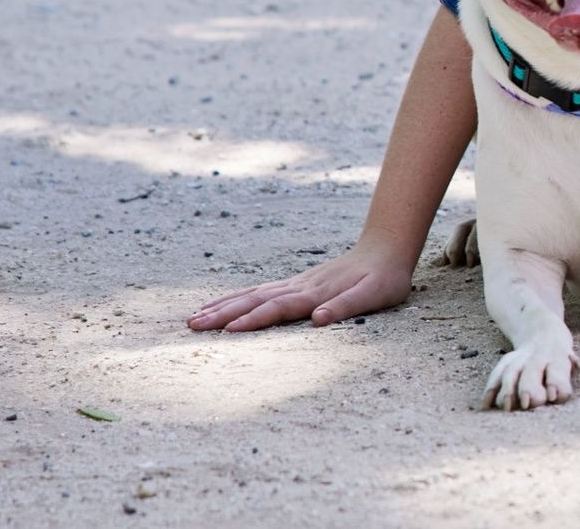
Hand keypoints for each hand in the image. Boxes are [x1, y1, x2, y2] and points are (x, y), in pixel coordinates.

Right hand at [186, 234, 413, 332]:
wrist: (386, 249)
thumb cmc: (384, 278)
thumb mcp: (375, 295)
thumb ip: (347, 306)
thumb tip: (319, 320)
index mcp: (316, 293)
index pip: (279, 307)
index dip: (254, 319)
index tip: (228, 330)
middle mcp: (300, 287)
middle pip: (256, 300)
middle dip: (224, 313)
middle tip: (192, 325)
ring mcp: (296, 283)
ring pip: (253, 294)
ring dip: (223, 306)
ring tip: (194, 317)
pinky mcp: (296, 283)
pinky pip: (259, 291)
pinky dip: (237, 297)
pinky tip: (221, 303)